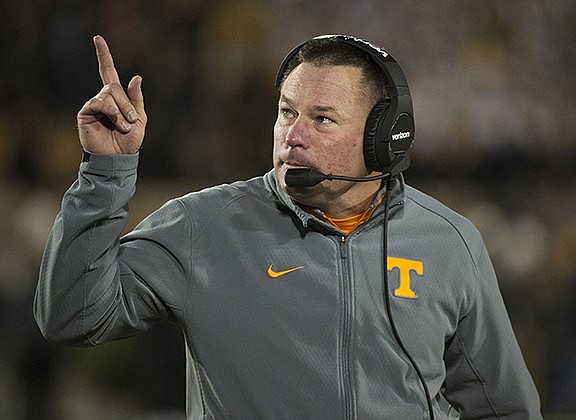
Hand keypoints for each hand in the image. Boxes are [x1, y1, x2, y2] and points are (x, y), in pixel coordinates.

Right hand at [77, 35, 146, 154]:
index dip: (103, 56)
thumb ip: (136, 99)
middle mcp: (103, 99)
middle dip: (127, 103)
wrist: (118, 158)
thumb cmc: (129, 142)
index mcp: (116, 99)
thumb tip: (135, 77)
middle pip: (114, 85)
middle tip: (132, 121)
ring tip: (124, 126)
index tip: (98, 38)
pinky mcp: (85, 113)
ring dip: (121, 110)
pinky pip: (99, 102)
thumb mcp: (140, 119)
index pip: (108, 72)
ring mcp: (93, 105)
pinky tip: (116, 124)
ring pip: (108, 94)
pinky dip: (112, 112)